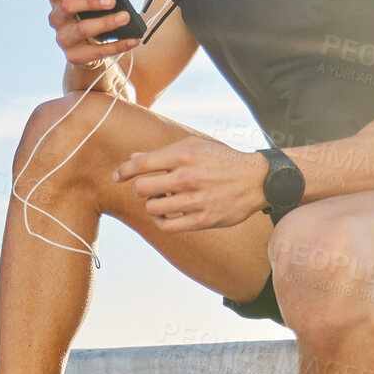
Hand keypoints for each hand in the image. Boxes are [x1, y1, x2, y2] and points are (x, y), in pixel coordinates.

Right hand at [36, 0, 139, 68]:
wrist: (89, 50)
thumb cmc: (91, 18)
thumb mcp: (90, 4)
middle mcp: (56, 18)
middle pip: (67, 5)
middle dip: (90, 1)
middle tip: (111, 1)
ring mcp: (63, 38)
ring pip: (82, 29)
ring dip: (106, 23)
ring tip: (125, 17)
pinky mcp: (73, 55)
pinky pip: (97, 51)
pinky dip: (118, 45)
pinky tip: (132, 40)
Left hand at [112, 138, 266, 231]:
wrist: (256, 179)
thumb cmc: (222, 160)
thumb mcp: (195, 147)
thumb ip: (163, 153)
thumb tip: (133, 159)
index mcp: (184, 155)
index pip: (141, 164)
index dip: (123, 171)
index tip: (118, 176)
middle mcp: (187, 177)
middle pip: (141, 189)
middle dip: (138, 189)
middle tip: (147, 189)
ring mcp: (195, 200)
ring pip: (153, 209)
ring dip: (152, 205)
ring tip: (161, 201)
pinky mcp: (203, 220)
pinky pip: (168, 226)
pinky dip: (161, 222)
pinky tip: (167, 215)